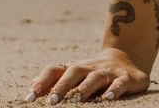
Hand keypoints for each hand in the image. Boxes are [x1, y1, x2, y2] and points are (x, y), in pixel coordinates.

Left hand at [24, 48, 149, 103]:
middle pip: (75, 71)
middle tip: (52, 101)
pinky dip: (114, 89)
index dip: (42, 83)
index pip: (55, 70)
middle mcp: (90, 68)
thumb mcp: (76, 75)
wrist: (128, 57)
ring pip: (96, 77)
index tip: (30, 99)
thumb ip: (56, 80)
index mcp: (75, 68)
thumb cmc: (94, 73)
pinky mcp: (127, 78)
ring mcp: (110, 72)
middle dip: (62, 86)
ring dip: (85, 88)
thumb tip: (31, 88)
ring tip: (76, 100)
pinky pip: (121, 83)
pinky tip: (108, 98)